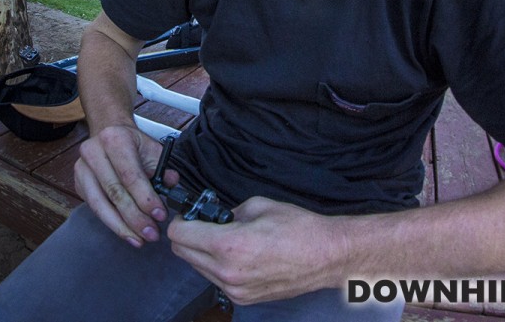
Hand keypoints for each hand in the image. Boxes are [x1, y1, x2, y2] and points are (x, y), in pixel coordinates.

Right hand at [74, 125, 175, 247]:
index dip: (145, 199)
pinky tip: (126, 232)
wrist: (109, 132)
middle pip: (115, 193)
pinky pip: (95, 208)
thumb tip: (172, 185)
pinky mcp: (78, 183)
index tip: (160, 215)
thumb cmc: (132, 143)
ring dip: (122, 226)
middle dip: (135, 218)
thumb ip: (163, 168)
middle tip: (152, 234)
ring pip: (101, 205)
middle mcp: (94, 152)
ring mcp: (82, 169)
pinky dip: (111, 223)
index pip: (130, 175)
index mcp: (115, 139)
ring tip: (139, 240)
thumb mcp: (151, 148)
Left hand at [167, 196, 344, 305]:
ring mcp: (235, 289)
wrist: (325, 256)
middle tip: (201, 222)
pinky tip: (235, 253)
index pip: (179, 235)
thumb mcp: (258, 205)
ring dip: (201, 252)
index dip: (180, 220)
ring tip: (222, 237)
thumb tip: (214, 216)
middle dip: (187, 235)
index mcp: (228, 245)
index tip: (188, 213)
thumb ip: (228, 211)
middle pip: (182, 253)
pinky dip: (216, 266)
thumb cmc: (298, 228)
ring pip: (197, 268)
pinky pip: (215, 280)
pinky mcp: (244, 299)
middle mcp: (227, 272)